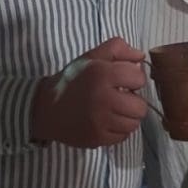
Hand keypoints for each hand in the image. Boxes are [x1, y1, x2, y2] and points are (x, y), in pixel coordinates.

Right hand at [31, 38, 146, 147]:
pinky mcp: (97, 139)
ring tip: (115, 110)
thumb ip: (117, 49)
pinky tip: (107, 121)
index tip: (123, 80)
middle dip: (134, 101)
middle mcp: (103, 99)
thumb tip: (140, 56)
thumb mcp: (91, 57)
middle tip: (121, 98)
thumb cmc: (72, 80)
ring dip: (127, 116)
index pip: (139, 78)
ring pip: (133, 124)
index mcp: (102, 74)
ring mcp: (100, 122)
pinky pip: (123, 136)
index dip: (133, 78)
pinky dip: (118, 129)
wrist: (47, 108)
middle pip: (140, 107)